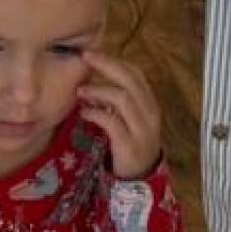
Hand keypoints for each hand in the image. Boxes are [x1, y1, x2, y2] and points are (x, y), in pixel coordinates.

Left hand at [77, 53, 161, 179]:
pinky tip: (84, 112)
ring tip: (81, 91)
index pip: (135, 74)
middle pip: (130, 80)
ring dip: (99, 91)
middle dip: (106, 65)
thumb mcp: (127, 119)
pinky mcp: (129, 146)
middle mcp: (149, 113)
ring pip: (123, 99)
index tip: (92, 53)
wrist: (140, 177)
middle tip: (85, 58)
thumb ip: (116, 101)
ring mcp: (141, 130)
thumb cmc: (130, 143)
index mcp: (149, 103)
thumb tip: (92, 81)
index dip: (114, 61)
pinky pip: (112, 123)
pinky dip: (96, 113)